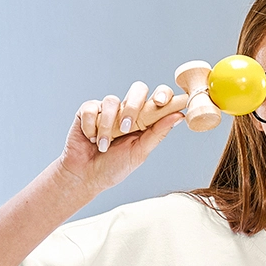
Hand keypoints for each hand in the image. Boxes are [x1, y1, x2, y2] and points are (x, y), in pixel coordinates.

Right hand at [58, 81, 184, 196]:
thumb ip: (158, 133)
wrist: (86, 176)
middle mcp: (127, 111)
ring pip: (112, 101)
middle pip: (138, 89)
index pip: (158, 99)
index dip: (163, 95)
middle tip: (128, 126)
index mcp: (144, 121)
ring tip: (104, 145)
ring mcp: (107, 109)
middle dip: (134, 106)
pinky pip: (92, 109)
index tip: (162, 102)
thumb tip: (179, 116)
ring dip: (108, 126)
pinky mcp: (88, 111)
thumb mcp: (140, 153)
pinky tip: (91, 139)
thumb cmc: (114, 167)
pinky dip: (91, 127)